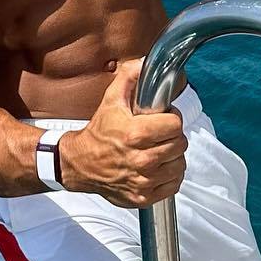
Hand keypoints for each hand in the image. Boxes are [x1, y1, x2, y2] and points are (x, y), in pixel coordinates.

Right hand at [59, 59, 188, 209]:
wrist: (80, 164)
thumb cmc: (99, 132)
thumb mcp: (111, 99)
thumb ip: (129, 77)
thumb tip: (146, 63)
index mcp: (134, 134)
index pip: (175, 125)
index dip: (172, 118)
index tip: (163, 118)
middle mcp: (140, 160)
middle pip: (180, 145)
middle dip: (173, 136)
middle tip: (162, 134)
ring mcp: (143, 181)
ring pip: (179, 166)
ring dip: (173, 156)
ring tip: (160, 150)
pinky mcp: (143, 197)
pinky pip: (172, 185)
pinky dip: (170, 176)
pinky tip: (158, 167)